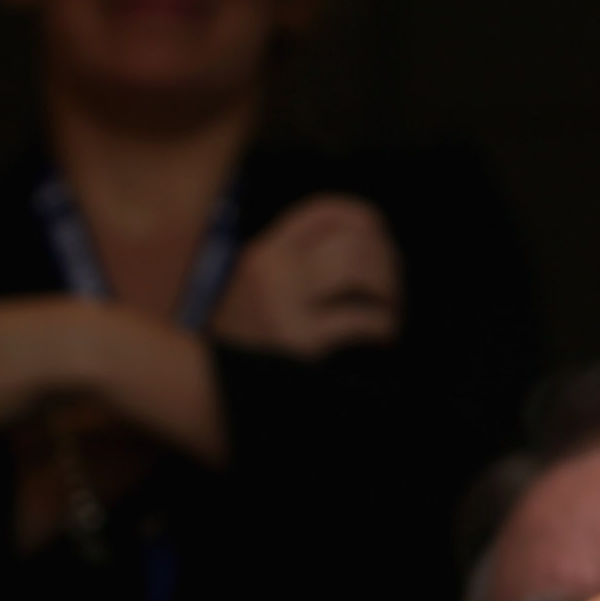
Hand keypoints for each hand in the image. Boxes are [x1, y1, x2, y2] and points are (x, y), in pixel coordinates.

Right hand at [208, 193, 400, 357]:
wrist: (207, 389)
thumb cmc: (245, 344)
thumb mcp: (256, 291)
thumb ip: (294, 268)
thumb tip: (364, 253)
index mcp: (266, 253)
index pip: (326, 212)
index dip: (367, 222)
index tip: (383, 245)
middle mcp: (273, 271)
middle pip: (351, 240)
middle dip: (387, 263)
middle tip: (392, 290)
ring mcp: (285, 305)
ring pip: (357, 267)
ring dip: (389, 289)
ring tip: (390, 310)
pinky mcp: (301, 342)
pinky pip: (361, 318)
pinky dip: (385, 324)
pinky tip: (385, 336)